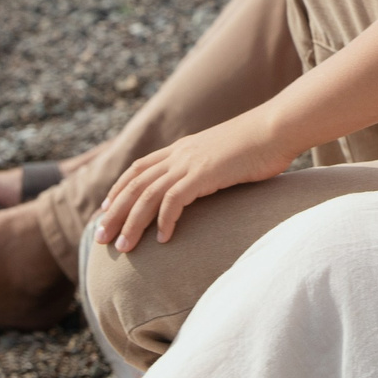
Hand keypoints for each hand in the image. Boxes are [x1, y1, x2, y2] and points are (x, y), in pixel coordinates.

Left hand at [95, 115, 295, 250]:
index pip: (139, 169)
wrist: (277, 129)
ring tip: (123, 248)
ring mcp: (191, 163)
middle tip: (100, 238)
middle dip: (114, 212)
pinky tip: (163, 241)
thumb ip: (209, 169)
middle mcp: (180, 154)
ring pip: (147, 195)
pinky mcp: (204, 174)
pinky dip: (165, 221)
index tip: (105, 210)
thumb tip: (206, 185)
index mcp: (182, 148)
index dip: (119, 189)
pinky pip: (174, 201)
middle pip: (135, 185)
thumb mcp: (225, 156)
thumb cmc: (259, 145)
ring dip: (133, 223)